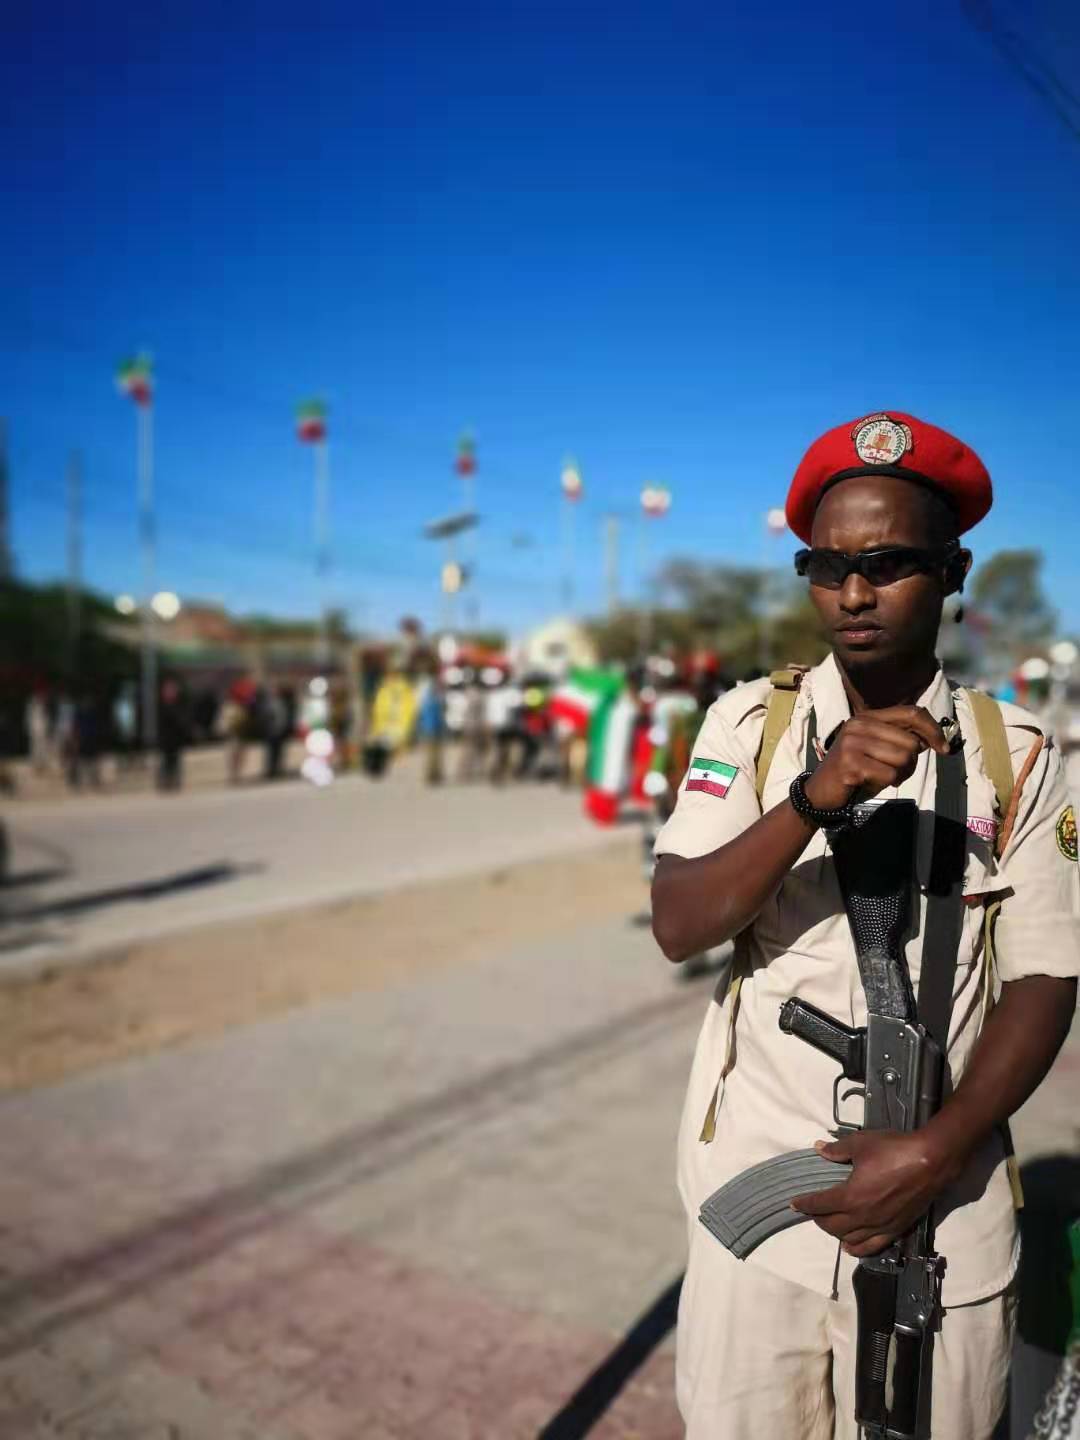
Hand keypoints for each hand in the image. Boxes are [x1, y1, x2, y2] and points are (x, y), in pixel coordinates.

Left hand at [789, 1131, 945, 1256]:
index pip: (820, 1204)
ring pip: (850, 1239)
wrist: (930, 1162)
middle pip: (832, 1226)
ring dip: (835, 1234)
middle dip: (818, 1220)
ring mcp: (880, 1226)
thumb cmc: (893, 1150)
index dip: (804, 1204)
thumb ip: (837, 1150)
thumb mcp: (860, 1144)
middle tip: (813, 1211)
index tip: (793, 1204)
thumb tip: (819, 1149)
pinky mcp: (895, 1230)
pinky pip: (872, 1246)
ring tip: (830, 1225)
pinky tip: (850, 1247)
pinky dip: (857, 1248)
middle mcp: (863, 1216)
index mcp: (850, 1196)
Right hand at [804, 706, 949, 810]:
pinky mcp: (851, 763)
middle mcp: (859, 725)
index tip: (943, 748)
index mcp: (867, 717)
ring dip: (900, 774)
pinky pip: (890, 774)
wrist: (821, 792)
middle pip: (911, 741)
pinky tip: (872, 782)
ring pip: (903, 758)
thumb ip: (900, 739)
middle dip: (911, 762)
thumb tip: (931, 739)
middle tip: (896, 772)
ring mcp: (853, 743)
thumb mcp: (877, 749)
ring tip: (884, 777)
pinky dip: (887, 783)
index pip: (911, 713)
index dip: (933, 730)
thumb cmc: (854, 770)